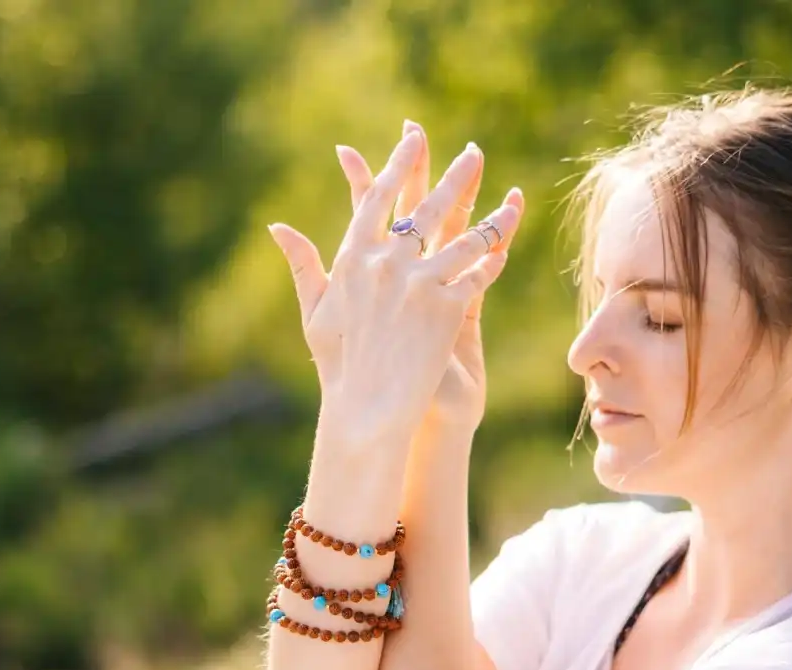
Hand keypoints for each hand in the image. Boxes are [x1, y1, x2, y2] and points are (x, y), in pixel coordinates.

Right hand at [268, 122, 523, 443]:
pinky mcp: (448, 310)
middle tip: (474, 152)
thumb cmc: (338, 364)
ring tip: (513, 198)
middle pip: (428, 207)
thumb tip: (278, 227)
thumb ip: (304, 263)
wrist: (368, 408)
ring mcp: (420, 284)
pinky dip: (494, 261)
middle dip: (455, 176)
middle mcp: (387, 263)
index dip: (398, 165)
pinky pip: (478, 275)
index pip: (379, 198)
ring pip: (466, 237)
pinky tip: (508, 250)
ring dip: (493, 216)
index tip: (414, 139)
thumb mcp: (316, 311)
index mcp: (354, 258)